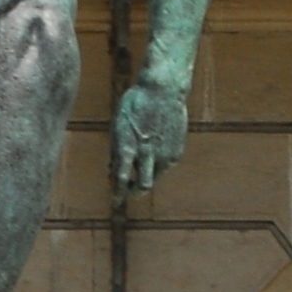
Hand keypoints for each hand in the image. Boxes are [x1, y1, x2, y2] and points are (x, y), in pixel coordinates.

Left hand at [111, 78, 189, 193]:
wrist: (163, 89)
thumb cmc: (136, 104)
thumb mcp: (119, 126)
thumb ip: (118, 150)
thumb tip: (116, 171)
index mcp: (128, 147)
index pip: (121, 178)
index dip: (118, 193)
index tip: (115, 202)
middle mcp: (148, 153)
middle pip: (143, 187)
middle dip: (135, 191)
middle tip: (129, 190)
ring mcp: (165, 153)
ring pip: (155, 177)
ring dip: (147, 174)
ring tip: (141, 159)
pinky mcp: (176, 151)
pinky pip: (165, 165)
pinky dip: (157, 162)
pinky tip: (154, 147)